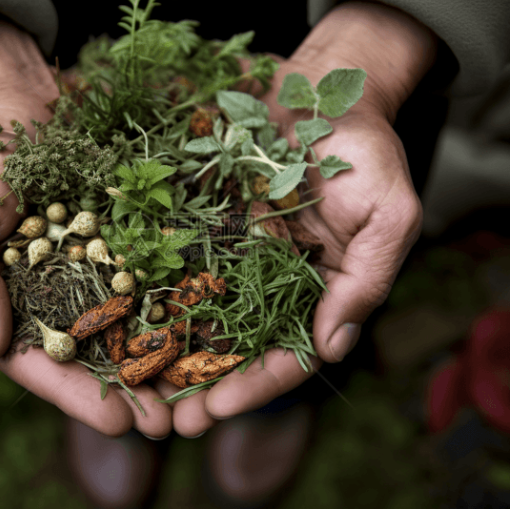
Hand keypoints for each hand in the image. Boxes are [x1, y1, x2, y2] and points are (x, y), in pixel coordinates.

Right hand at [0, 17, 171, 438]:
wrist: (23, 102)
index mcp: (5, 299)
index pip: (37, 361)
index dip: (75, 395)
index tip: (115, 422)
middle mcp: (51, 294)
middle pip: (89, 358)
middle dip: (127, 394)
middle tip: (169, 425)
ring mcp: (89, 270)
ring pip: (125, 330)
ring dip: (157, 365)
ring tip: (195, 397)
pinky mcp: (121, 243)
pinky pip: (147, 282)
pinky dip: (170, 311)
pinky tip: (203, 336)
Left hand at [156, 1, 438, 435]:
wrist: (325, 89)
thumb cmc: (367, 152)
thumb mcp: (388, 216)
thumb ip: (366, 281)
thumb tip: (333, 347)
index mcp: (320, 292)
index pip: (289, 354)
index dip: (254, 386)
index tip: (216, 410)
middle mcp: (275, 282)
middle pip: (237, 346)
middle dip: (203, 384)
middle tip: (165, 420)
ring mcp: (238, 255)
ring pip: (201, 313)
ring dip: (170, 352)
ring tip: (133, 385)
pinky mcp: (208, 223)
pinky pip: (177, 261)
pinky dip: (153, 291)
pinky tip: (121, 316)